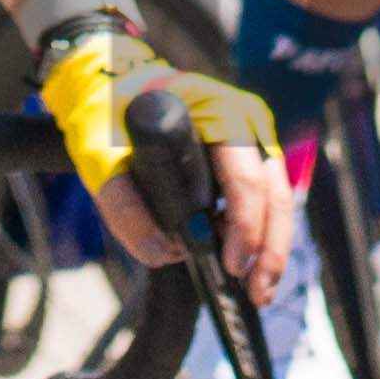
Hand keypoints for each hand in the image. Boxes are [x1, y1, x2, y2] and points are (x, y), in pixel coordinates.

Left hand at [33, 11, 291, 304]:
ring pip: (279, 197)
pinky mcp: (249, 155)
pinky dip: (263, 234)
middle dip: (268, 246)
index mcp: (215, 110)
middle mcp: (245, 120)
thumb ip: (123, 207)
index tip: (232, 264)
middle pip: (273, 190)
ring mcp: (252, 136)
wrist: (112, 87)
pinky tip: (255, 268)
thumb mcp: (100, 159)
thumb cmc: (108, 116)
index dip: (243, 224)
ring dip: (273, 247)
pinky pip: (267, 197)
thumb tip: (165, 255)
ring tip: (261, 290)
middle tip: (257, 291)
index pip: (243, 174)